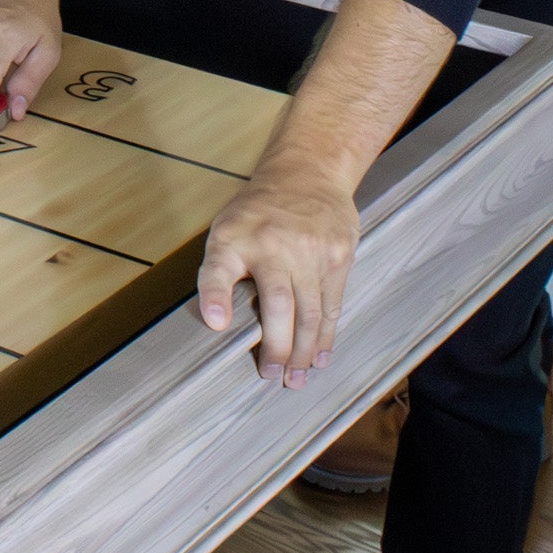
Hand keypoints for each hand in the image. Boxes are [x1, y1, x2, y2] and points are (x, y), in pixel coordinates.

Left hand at [195, 152, 358, 387]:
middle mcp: (272, 243)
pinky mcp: (338, 256)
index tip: (216, 323)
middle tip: (271, 375)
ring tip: (295, 378)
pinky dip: (326, 335)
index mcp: (235, 237)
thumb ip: (220, 272)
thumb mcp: (227, 228)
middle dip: (276, 347)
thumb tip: (217, 322)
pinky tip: (319, 356)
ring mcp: (309, 250)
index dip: (214, 295)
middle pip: (276, 304)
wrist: (307, 174)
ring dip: (303, 351)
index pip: (218, 268)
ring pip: (309, 311)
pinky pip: (332, 304)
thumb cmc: (258, 212)